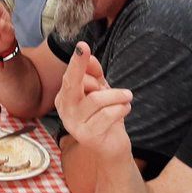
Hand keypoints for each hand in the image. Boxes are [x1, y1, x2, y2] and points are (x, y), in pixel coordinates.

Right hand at [54, 42, 131, 164]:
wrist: (112, 146)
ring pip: (97, 99)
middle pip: (74, 84)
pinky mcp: (87, 136)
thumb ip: (94, 72)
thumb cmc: (105, 115)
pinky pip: (108, 114)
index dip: (77, 61)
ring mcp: (74, 124)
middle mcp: (65, 109)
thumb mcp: (100, 89)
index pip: (70, 76)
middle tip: (106, 82)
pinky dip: (121, 108)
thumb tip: (88, 56)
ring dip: (117, 96)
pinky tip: (125, 109)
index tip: (82, 46)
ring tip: (126, 97)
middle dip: (89, 74)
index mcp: (64, 97)